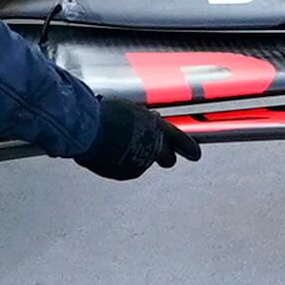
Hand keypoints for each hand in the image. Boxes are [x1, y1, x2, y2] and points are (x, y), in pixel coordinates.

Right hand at [77, 95, 200, 180]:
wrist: (89, 130)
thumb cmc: (107, 115)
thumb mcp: (133, 111)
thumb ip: (147, 120)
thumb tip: (152, 120)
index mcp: (158, 129)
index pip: (181, 141)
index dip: (189, 147)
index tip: (195, 154)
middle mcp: (153, 149)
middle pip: (168, 160)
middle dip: (163, 156)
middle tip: (154, 150)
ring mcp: (140, 163)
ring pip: (143, 162)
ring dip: (135, 156)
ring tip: (117, 143)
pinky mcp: (125, 173)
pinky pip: (127, 168)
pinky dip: (121, 162)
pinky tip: (110, 151)